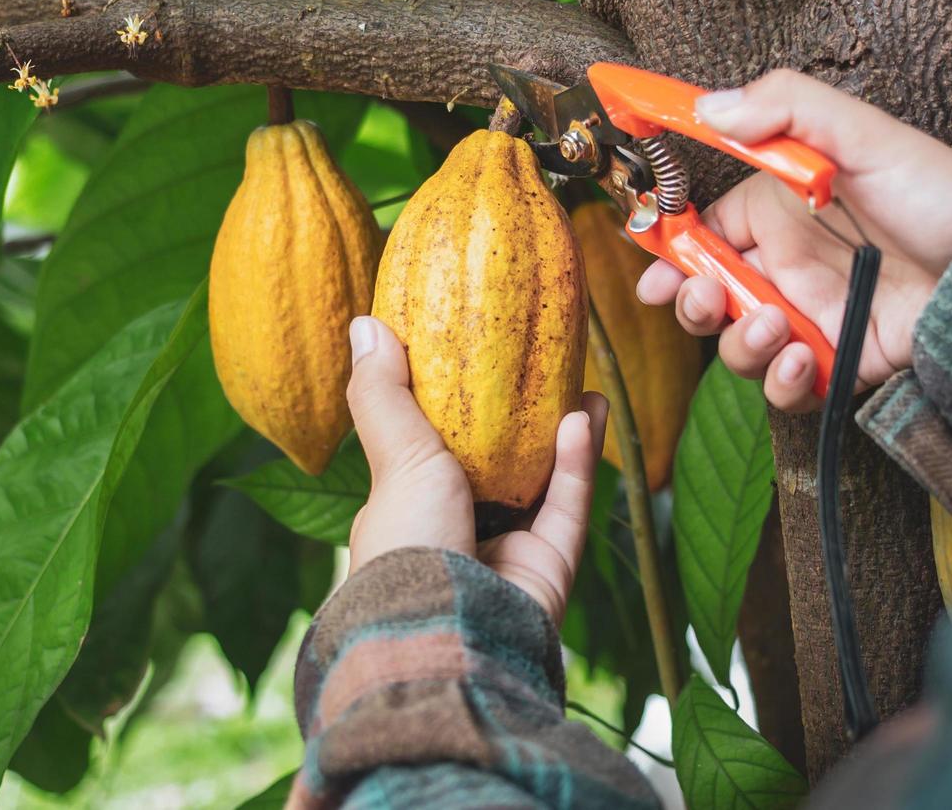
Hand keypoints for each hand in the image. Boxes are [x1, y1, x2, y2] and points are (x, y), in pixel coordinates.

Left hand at [343, 316, 608, 625]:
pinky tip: (585, 414)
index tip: (474, 360)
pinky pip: (568, 508)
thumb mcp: (392, 454)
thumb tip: (365, 323)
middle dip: (521, 422)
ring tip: (581, 384)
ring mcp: (504, 553)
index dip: (453, 411)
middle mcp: (456, 533)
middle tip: (541, 369)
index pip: (430, 456)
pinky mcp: (549, 568)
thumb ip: (382, 392)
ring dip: (563, 436)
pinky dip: (578, 463)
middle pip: (496, 469)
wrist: (449, 627)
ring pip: (542, 486)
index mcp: (409, 512)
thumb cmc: (408, 540)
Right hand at [636, 69, 951, 411]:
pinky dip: (782, 385)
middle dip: (693, 305)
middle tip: (707, 299)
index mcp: (781, 212)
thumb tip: (708, 107)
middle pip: (708, 297)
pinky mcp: (841, 363)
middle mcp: (790, 267)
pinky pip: (789, 389)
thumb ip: (786, 107)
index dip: (670, 257)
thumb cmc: (940, 190)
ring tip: (776, 325)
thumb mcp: (863, 132)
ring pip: (740, 346)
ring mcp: (814, 317)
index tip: (651, 276)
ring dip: (740, 344)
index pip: (704, 236)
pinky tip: (803, 362)